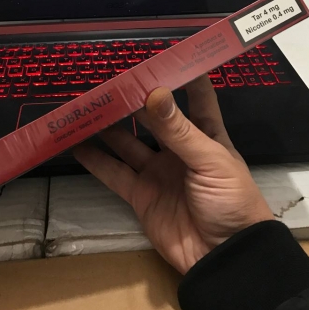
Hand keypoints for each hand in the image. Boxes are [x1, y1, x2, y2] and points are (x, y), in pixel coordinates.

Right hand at [72, 75, 273, 273]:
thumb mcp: (210, 161)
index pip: (197, 98)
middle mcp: (180, 150)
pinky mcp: (142, 197)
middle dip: (133, 100)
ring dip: (108, 127)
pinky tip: (77, 144)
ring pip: (127, 143)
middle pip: (153, 118)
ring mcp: (159, 173)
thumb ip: (179, 130)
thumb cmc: (231, 201)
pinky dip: (95, 161)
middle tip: (108, 79)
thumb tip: (155, 93)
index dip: (184, 76)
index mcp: (207, 136)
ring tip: (85, 106)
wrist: (225, 256)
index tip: (164, 53)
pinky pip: (115, 174)